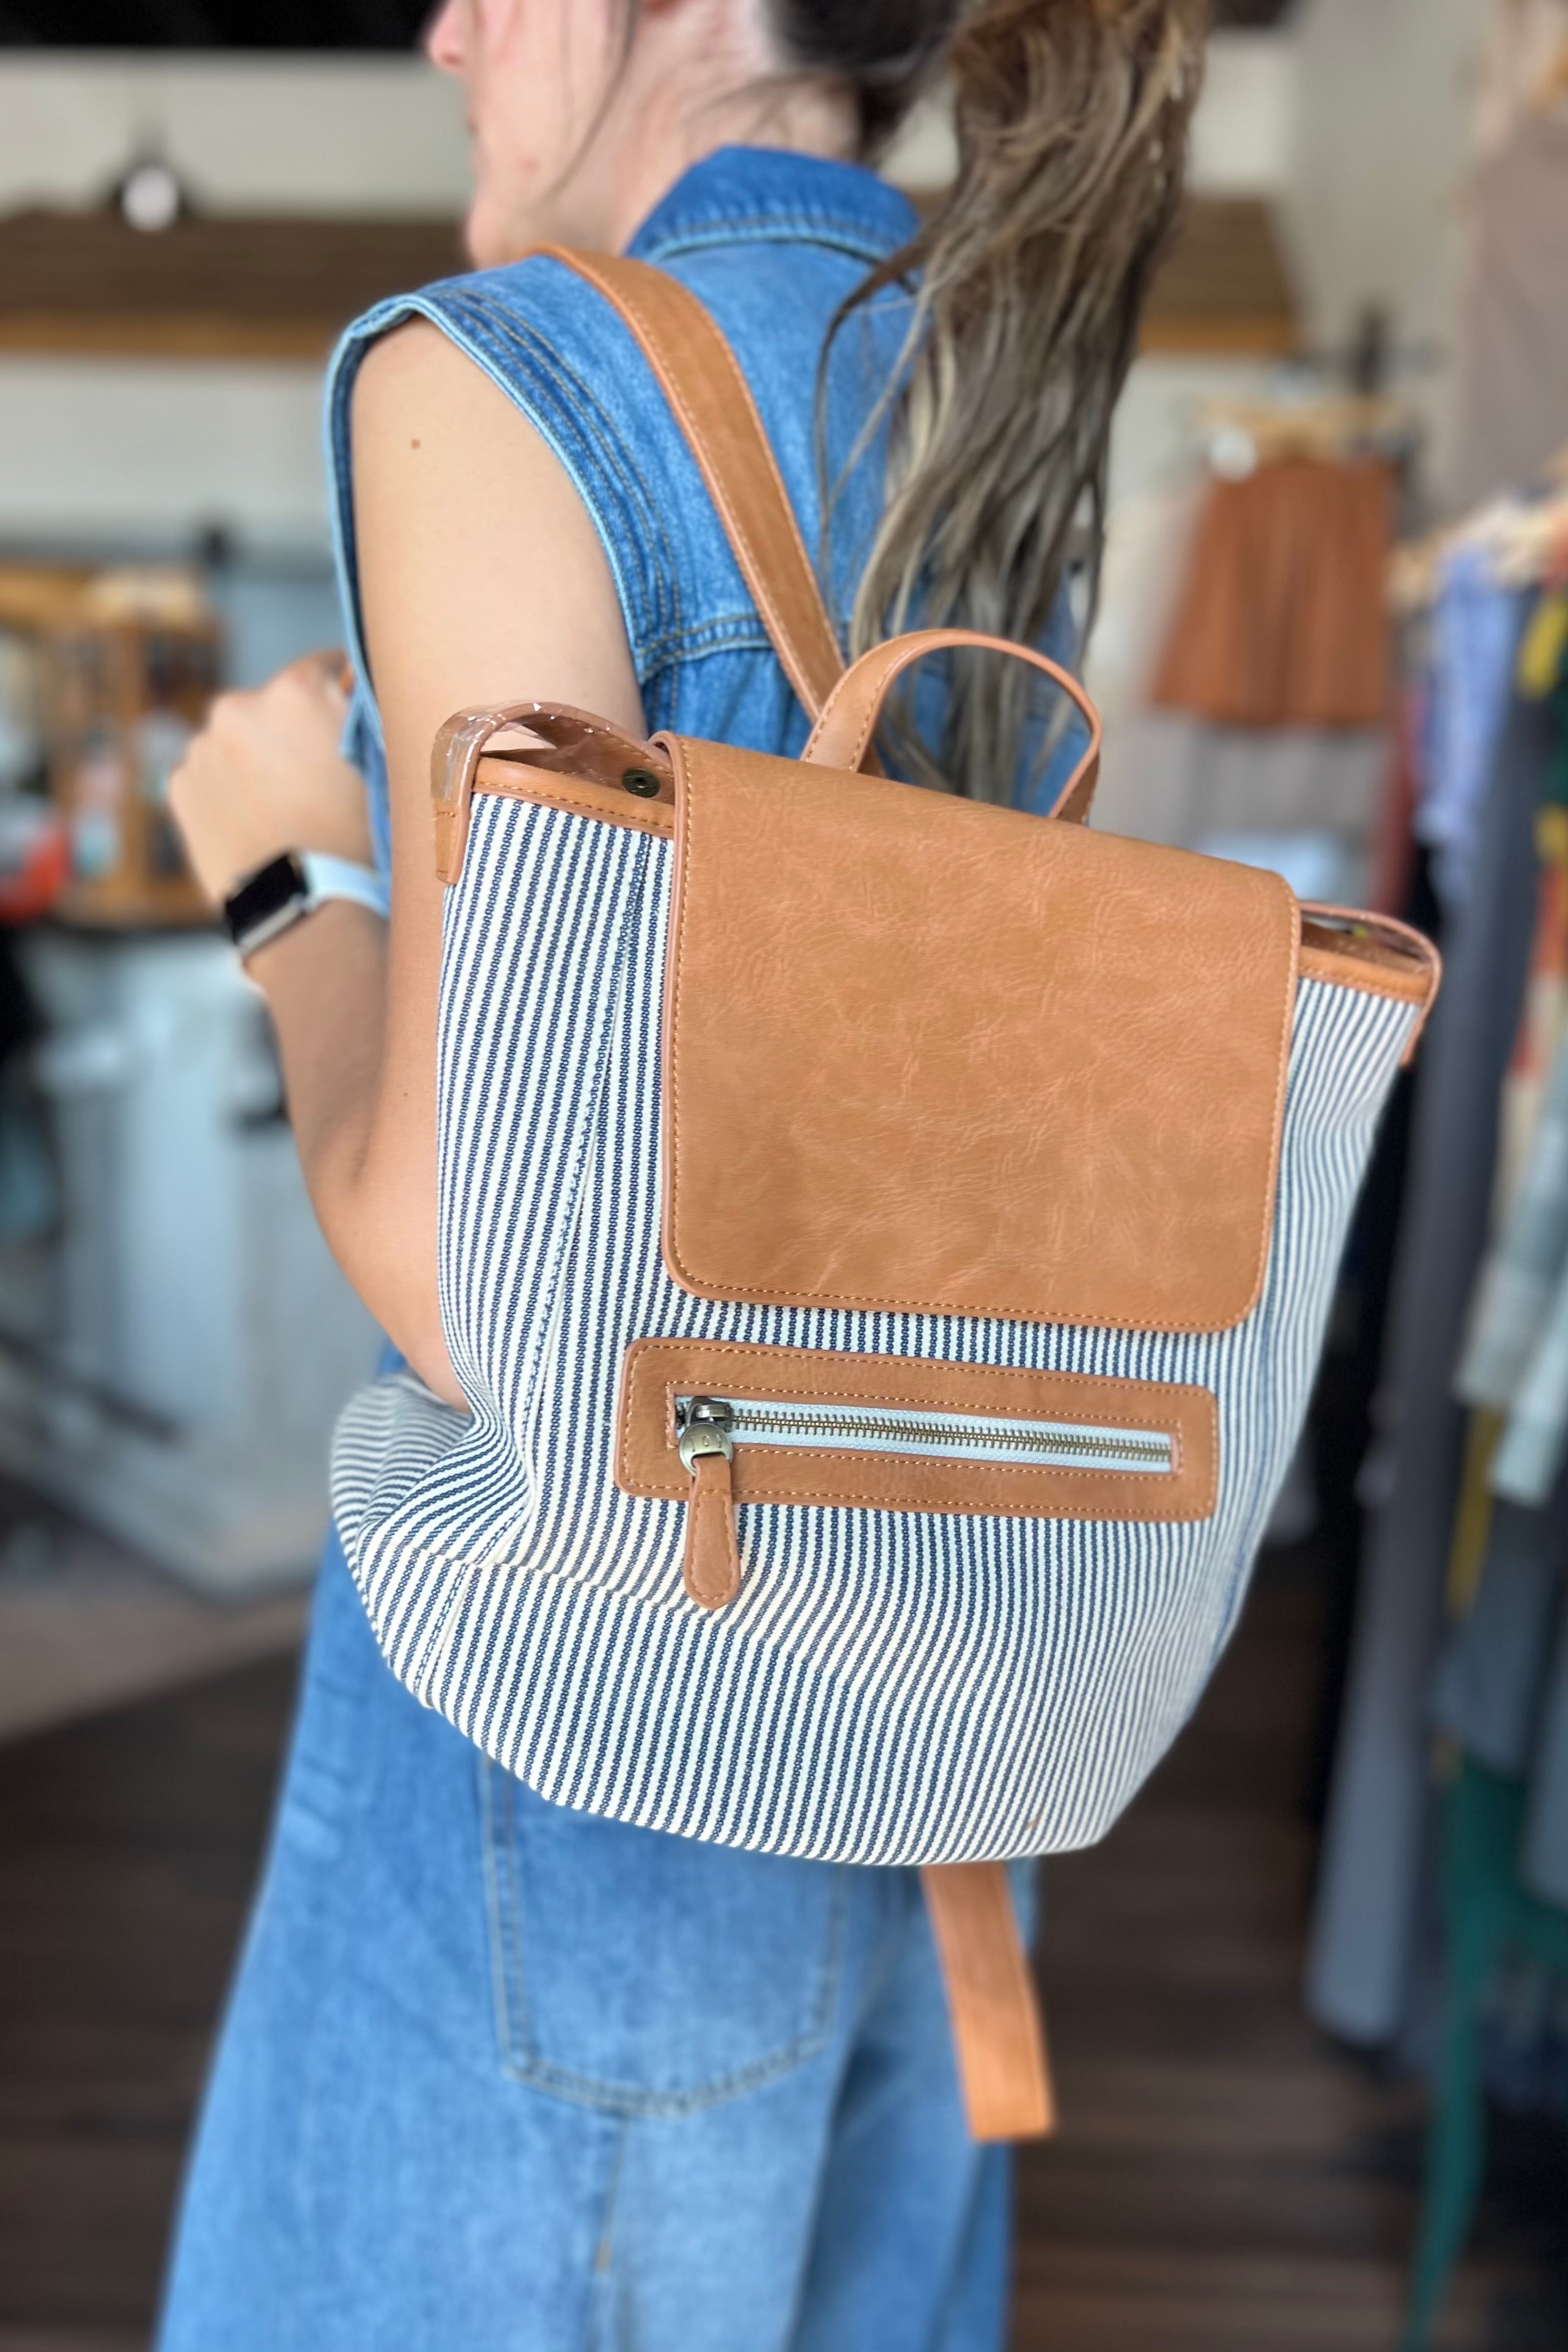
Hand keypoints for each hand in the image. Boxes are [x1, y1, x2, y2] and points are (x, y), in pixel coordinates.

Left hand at [168, 652, 374, 905]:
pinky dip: (228, 793)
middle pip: (274, 707)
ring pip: (237, 743)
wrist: (307, 909)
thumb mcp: (382, 766)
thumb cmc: (359, 840)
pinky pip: (209, 777)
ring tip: (286, 813)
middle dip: (292, 734)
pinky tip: (257, 826)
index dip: (339, 698)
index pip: (323, 668)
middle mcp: (238, 706)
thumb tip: (359, 694)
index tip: (347, 727)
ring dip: (257, 764)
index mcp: (296, 691)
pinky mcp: (179, 786)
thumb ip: (365, 719)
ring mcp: (202, 747)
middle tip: (318, 783)